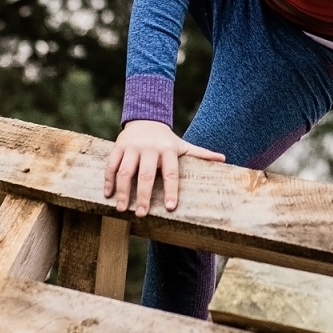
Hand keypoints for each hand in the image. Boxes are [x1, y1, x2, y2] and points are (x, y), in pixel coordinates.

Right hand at [104, 120, 225, 216]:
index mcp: (168, 150)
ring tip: (122, 209)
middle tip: (142, 214)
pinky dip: (109, 180)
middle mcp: (149, 149)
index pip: (170, 173)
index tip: (171, 208)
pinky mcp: (118, 147)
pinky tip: (108, 195)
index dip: (172, 190)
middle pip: (146, 174)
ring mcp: (132, 147)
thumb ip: (200, 154)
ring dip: (123, 191)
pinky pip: (111, 165)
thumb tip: (223, 159)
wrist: (145, 118)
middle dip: (143, 195)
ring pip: (125, 171)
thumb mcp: (183, 145)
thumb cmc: (166, 140)